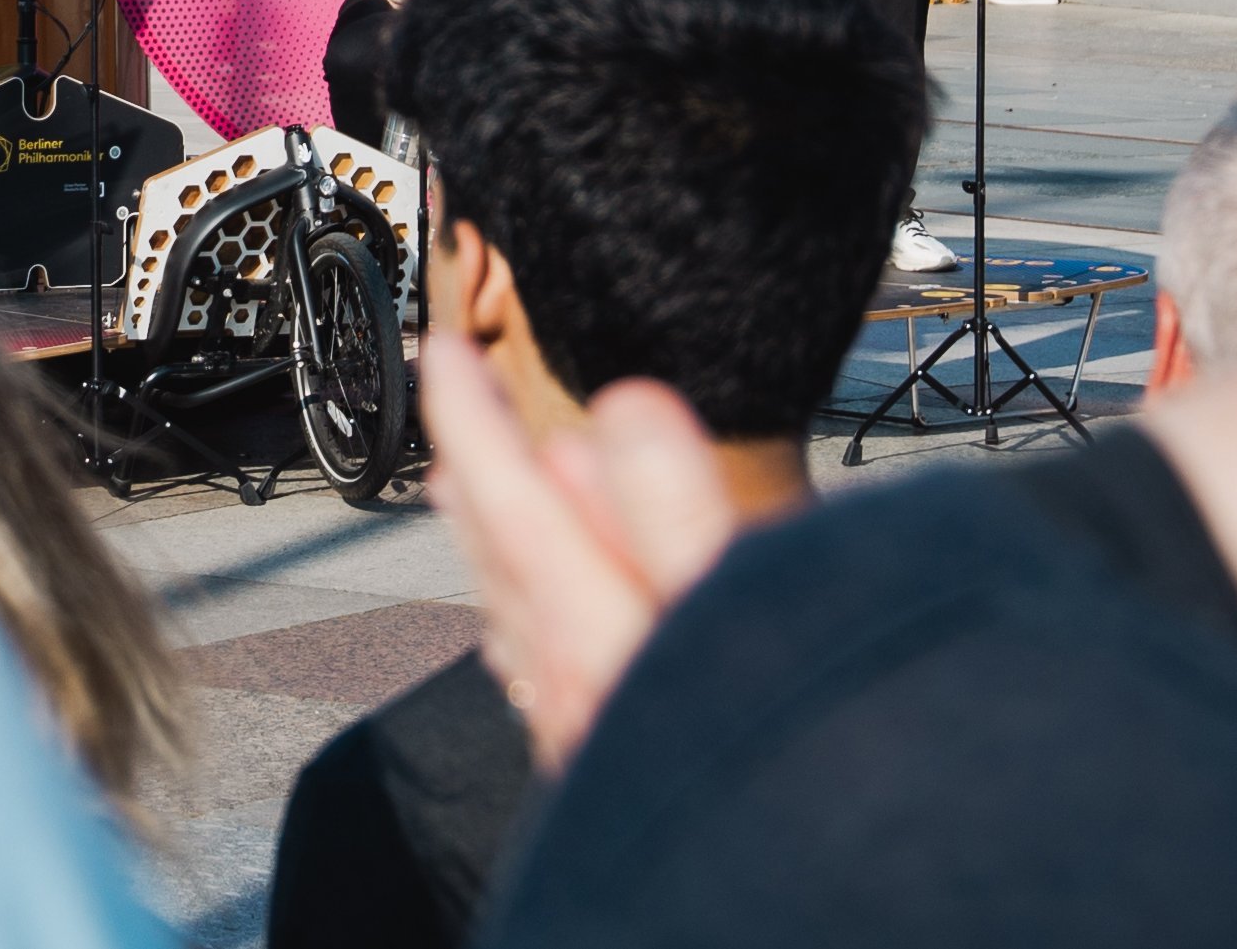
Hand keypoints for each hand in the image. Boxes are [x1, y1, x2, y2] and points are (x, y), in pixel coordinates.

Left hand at [425, 335, 741, 772]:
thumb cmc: (778, 791)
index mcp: (606, 646)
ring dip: (502, 550)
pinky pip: (560, 684)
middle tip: (446, 406)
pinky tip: (549, 641)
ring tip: (470, 497)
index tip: (438, 344)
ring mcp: (605, 751)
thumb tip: (608, 407)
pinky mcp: (631, 792)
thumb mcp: (739, 631)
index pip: (518, 510)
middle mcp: (586, 701)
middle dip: (480, 479)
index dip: (475, 421)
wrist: (797, 912)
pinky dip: (540, 627)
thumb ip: (676, 520)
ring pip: (527, 628)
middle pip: (511, 570)